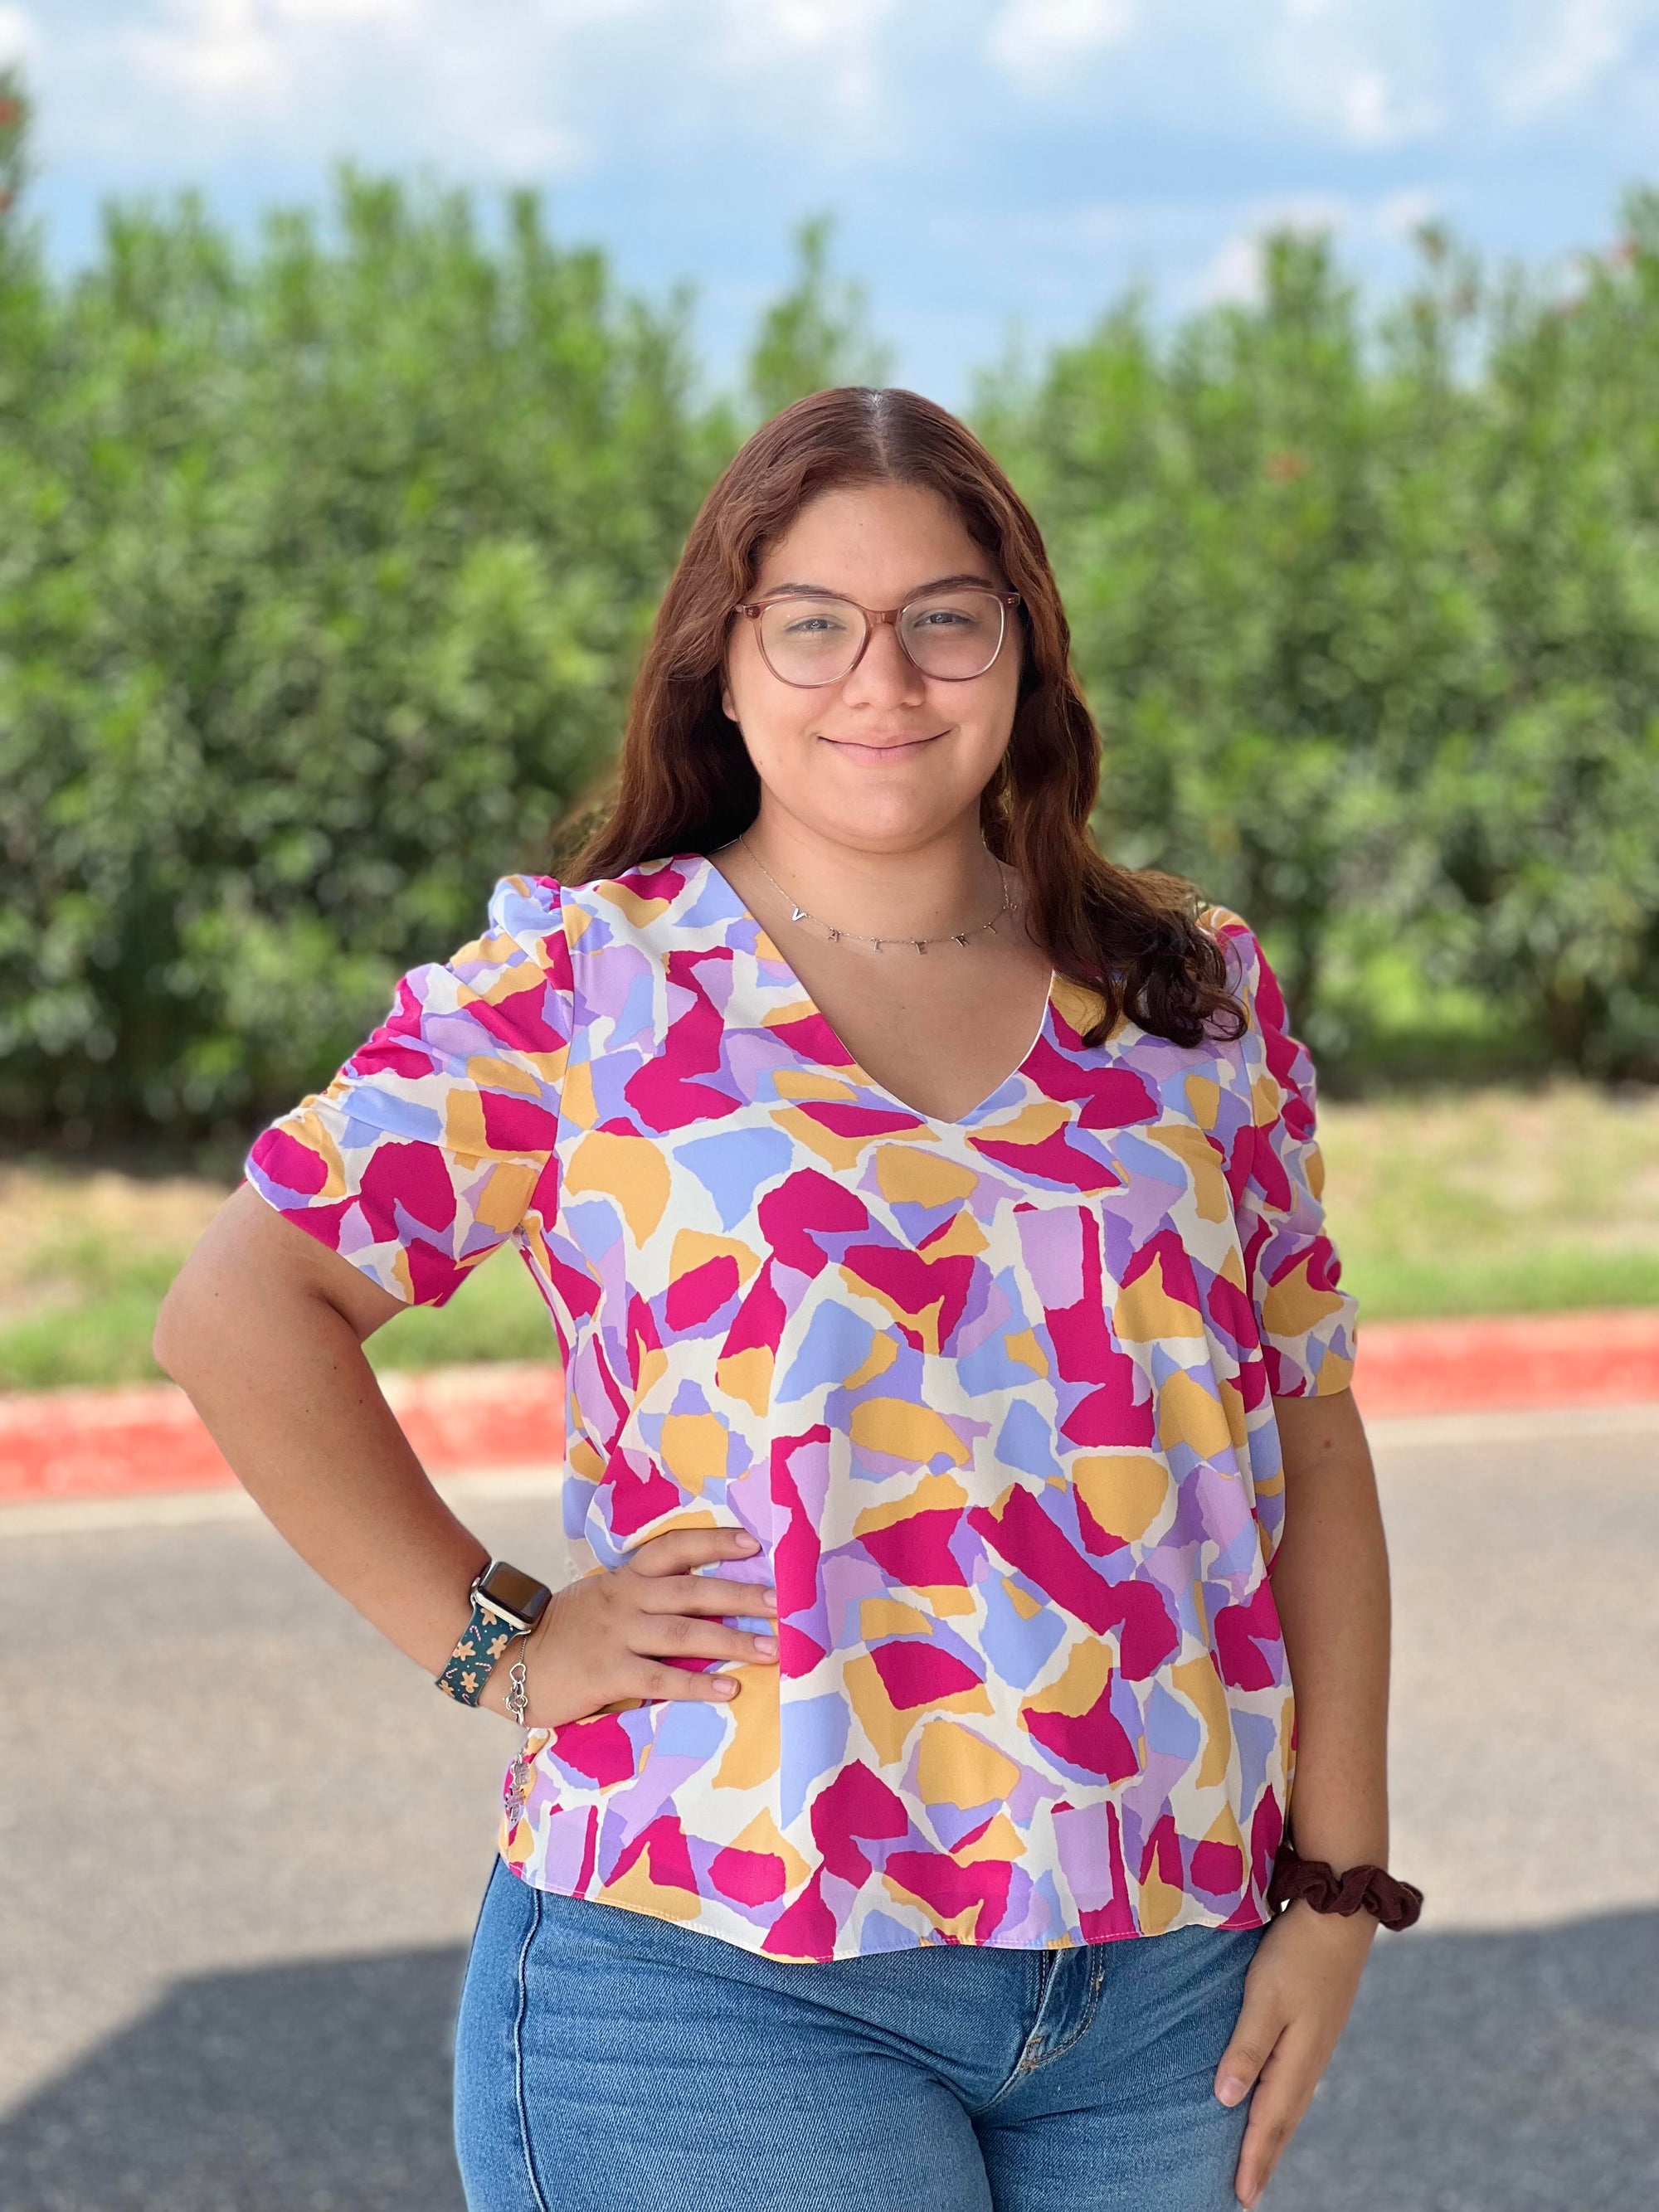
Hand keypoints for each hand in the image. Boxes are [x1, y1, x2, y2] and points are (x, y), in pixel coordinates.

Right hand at [481, 1526, 777, 1730]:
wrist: (505, 1658)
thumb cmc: (564, 1633)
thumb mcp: (601, 1601)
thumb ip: (641, 1599)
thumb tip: (696, 1603)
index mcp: (625, 1578)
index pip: (675, 1548)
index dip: (715, 1543)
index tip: (755, 1543)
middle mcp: (626, 1599)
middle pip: (694, 1590)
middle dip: (743, 1595)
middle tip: (785, 1603)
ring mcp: (617, 1635)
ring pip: (685, 1632)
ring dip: (734, 1641)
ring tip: (773, 1650)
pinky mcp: (609, 1672)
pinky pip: (662, 1678)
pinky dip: (698, 1683)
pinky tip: (729, 1690)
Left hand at [1214, 1902, 1375, 2206]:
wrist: (1340, 1914)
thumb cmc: (1295, 1954)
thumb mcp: (1264, 1997)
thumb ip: (1246, 2048)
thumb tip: (1225, 2100)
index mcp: (1297, 2060)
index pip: (1269, 2122)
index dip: (1253, 2160)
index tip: (1240, 2197)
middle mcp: (1310, 2060)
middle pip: (1282, 2121)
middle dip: (1263, 2157)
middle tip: (1245, 2193)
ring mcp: (1316, 2043)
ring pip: (1290, 2102)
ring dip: (1272, 2133)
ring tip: (1256, 2158)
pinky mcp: (1316, 2026)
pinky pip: (1294, 2080)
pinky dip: (1281, 2103)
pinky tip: (1272, 2100)